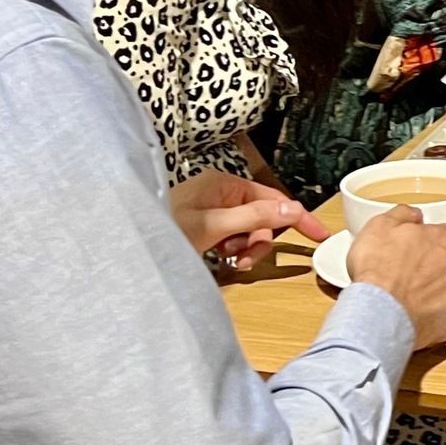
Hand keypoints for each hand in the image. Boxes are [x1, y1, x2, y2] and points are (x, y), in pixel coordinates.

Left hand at [169, 169, 328, 269]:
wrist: (127, 249)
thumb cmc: (164, 230)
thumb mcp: (214, 226)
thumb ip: (255, 216)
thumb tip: (292, 209)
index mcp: (225, 184)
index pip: (274, 198)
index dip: (298, 216)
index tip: (319, 235)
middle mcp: (221, 194)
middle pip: (262, 217)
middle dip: (260, 240)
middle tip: (246, 259)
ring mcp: (212, 211)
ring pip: (249, 231)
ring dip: (246, 248)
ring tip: (229, 260)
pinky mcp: (205, 228)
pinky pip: (233, 239)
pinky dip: (233, 251)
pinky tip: (219, 259)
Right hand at [345, 208, 445, 350]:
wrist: (378, 313)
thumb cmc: (377, 272)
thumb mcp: (378, 227)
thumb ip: (401, 215)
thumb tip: (412, 214)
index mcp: (441, 240)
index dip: (432, 240)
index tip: (420, 247)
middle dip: (437, 266)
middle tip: (412, 274)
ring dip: (439, 291)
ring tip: (413, 297)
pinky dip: (438, 316)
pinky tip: (419, 316)